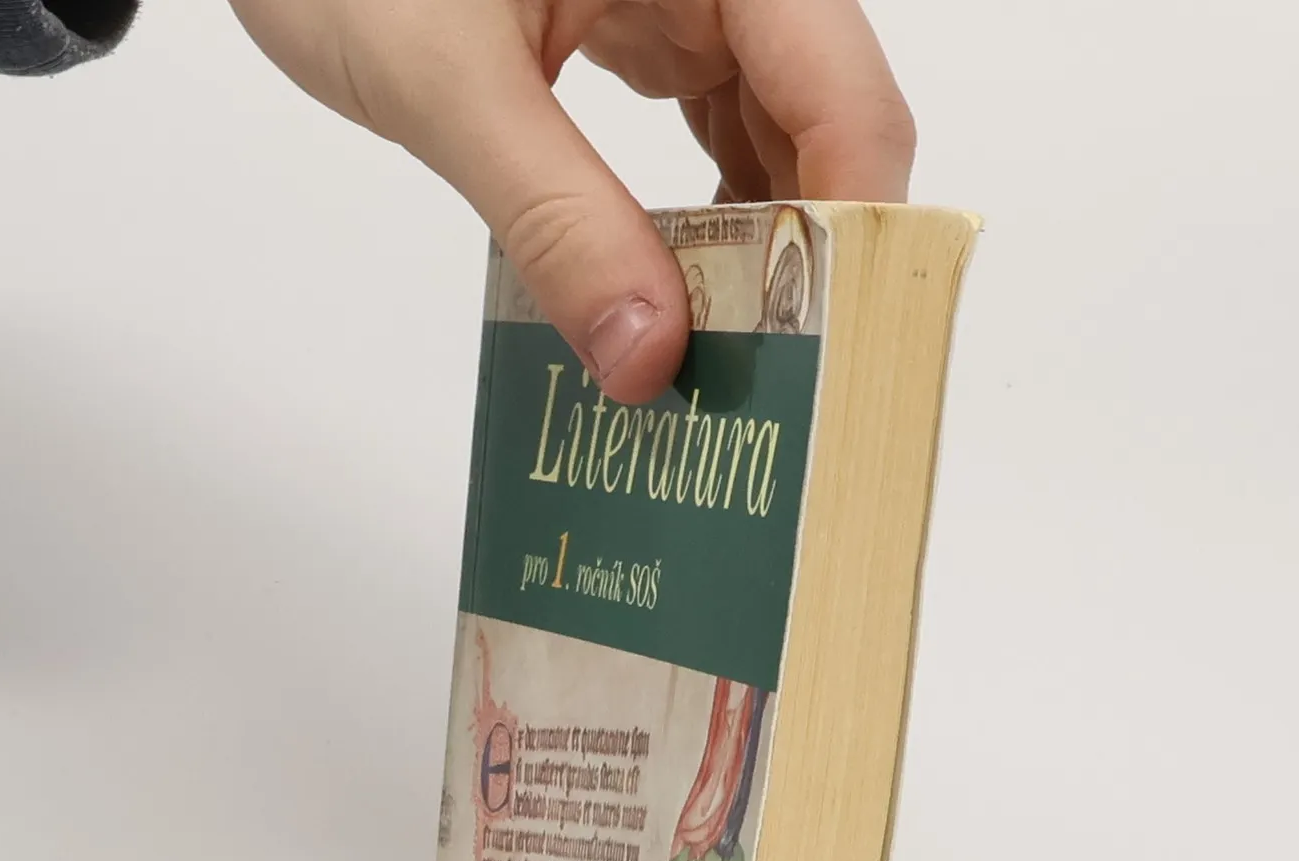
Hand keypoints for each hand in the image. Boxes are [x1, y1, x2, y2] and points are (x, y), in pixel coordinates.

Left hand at [228, 0, 913, 402]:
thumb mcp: (446, 83)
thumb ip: (552, 218)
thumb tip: (646, 356)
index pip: (841, 89)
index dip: (852, 223)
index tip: (829, 350)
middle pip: (826, 123)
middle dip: (807, 256)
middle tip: (777, 386)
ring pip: (778, 137)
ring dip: (760, 251)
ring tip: (730, 360)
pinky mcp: (652, 27)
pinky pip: (718, 131)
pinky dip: (708, 223)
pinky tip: (684, 297)